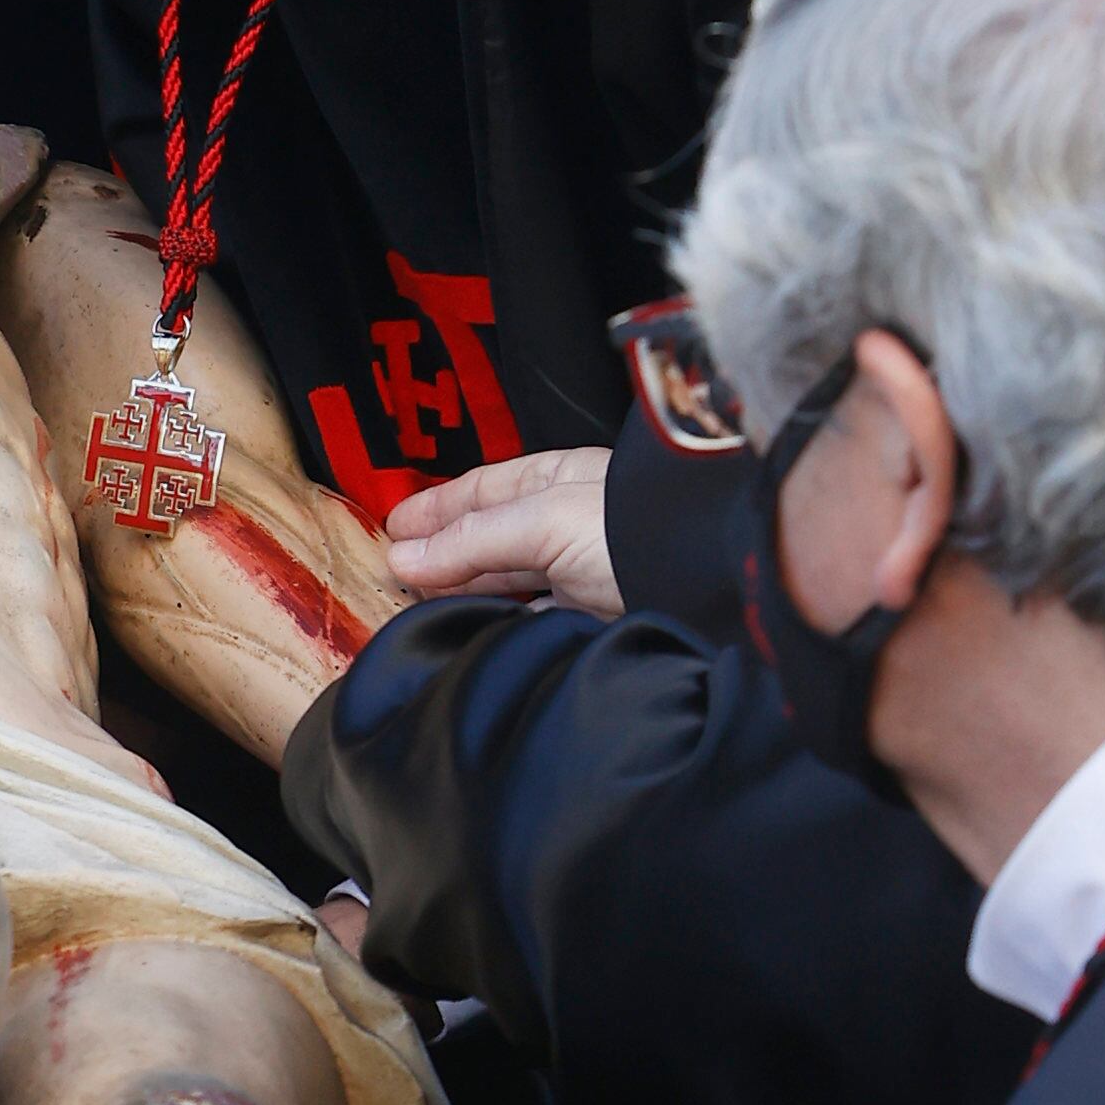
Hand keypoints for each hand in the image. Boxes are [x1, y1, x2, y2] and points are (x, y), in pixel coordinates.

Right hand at [384, 445, 620, 611]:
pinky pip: (531, 618)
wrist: (710, 588)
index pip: (480, 490)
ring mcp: (578, 570)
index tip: (394, 528)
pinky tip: (476, 626)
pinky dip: (501, 622)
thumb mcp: (546, 522)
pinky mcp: (588, 618)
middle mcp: (567, 521)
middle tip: (397, 571)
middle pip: (487, 535)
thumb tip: (406, 555)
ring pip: (506, 578)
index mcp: (559, 478)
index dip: (434, 507)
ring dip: (466, 590)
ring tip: (423, 602)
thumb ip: (473, 539)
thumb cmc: (642, 533)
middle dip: (440, 551)